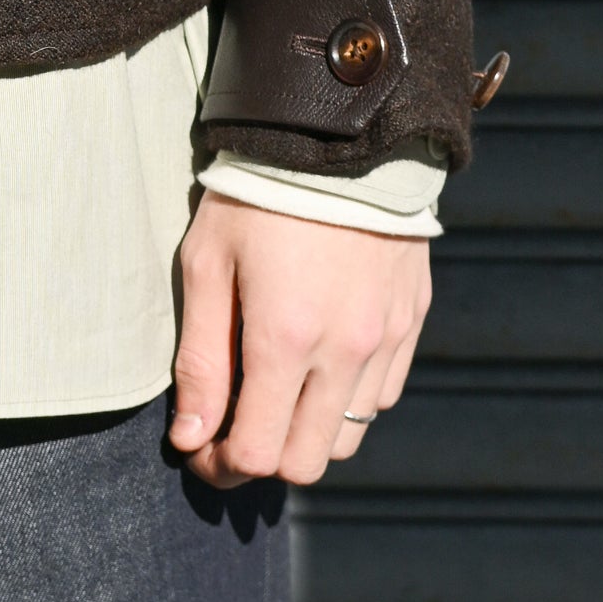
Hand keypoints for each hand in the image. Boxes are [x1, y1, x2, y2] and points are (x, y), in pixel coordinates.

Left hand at [170, 190, 430, 488]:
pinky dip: (345, 400)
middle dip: (262, 460)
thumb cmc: (254, 196)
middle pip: (307, 462)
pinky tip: (316, 366)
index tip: (196, 450)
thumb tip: (191, 439)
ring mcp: (386, 340)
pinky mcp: (411, 321)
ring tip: (272, 396)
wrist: (339, 135)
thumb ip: (200, 361)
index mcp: (285, 341)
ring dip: (305, 434)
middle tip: (228, 433)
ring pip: (348, 436)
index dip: (220, 466)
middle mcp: (345, 352)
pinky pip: (381, 395)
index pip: (258, 453)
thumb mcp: (207, 266)